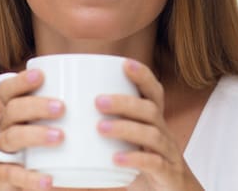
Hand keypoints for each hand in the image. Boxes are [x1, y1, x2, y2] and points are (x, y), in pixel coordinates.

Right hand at [0, 69, 63, 190]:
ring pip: (12, 137)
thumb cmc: (42, 148)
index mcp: (14, 112)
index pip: (8, 90)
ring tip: (60, 137)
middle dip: (36, 106)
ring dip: (36, 135)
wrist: (14, 183)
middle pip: (13, 110)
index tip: (41, 75)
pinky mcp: (3, 175)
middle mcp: (5, 127)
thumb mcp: (51, 126)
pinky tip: (48, 180)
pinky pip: (13, 174)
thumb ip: (73, 113)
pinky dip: (30, 177)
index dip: (20, 81)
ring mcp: (2, 151)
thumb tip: (112, 93)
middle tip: (62, 108)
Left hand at [95, 60, 203, 190]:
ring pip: (152, 134)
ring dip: (125, 128)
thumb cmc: (146, 165)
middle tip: (97, 101)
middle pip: (150, 110)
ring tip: (100, 128)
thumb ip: (109, 129)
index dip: (142, 76)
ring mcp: (168, 153)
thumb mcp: (132, 143)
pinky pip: (155, 163)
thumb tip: (68, 117)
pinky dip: (135, 159)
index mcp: (155, 121)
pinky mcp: (169, 174)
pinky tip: (116, 159)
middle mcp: (164, 133)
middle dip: (125, 102)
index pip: (154, 92)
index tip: (125, 63)